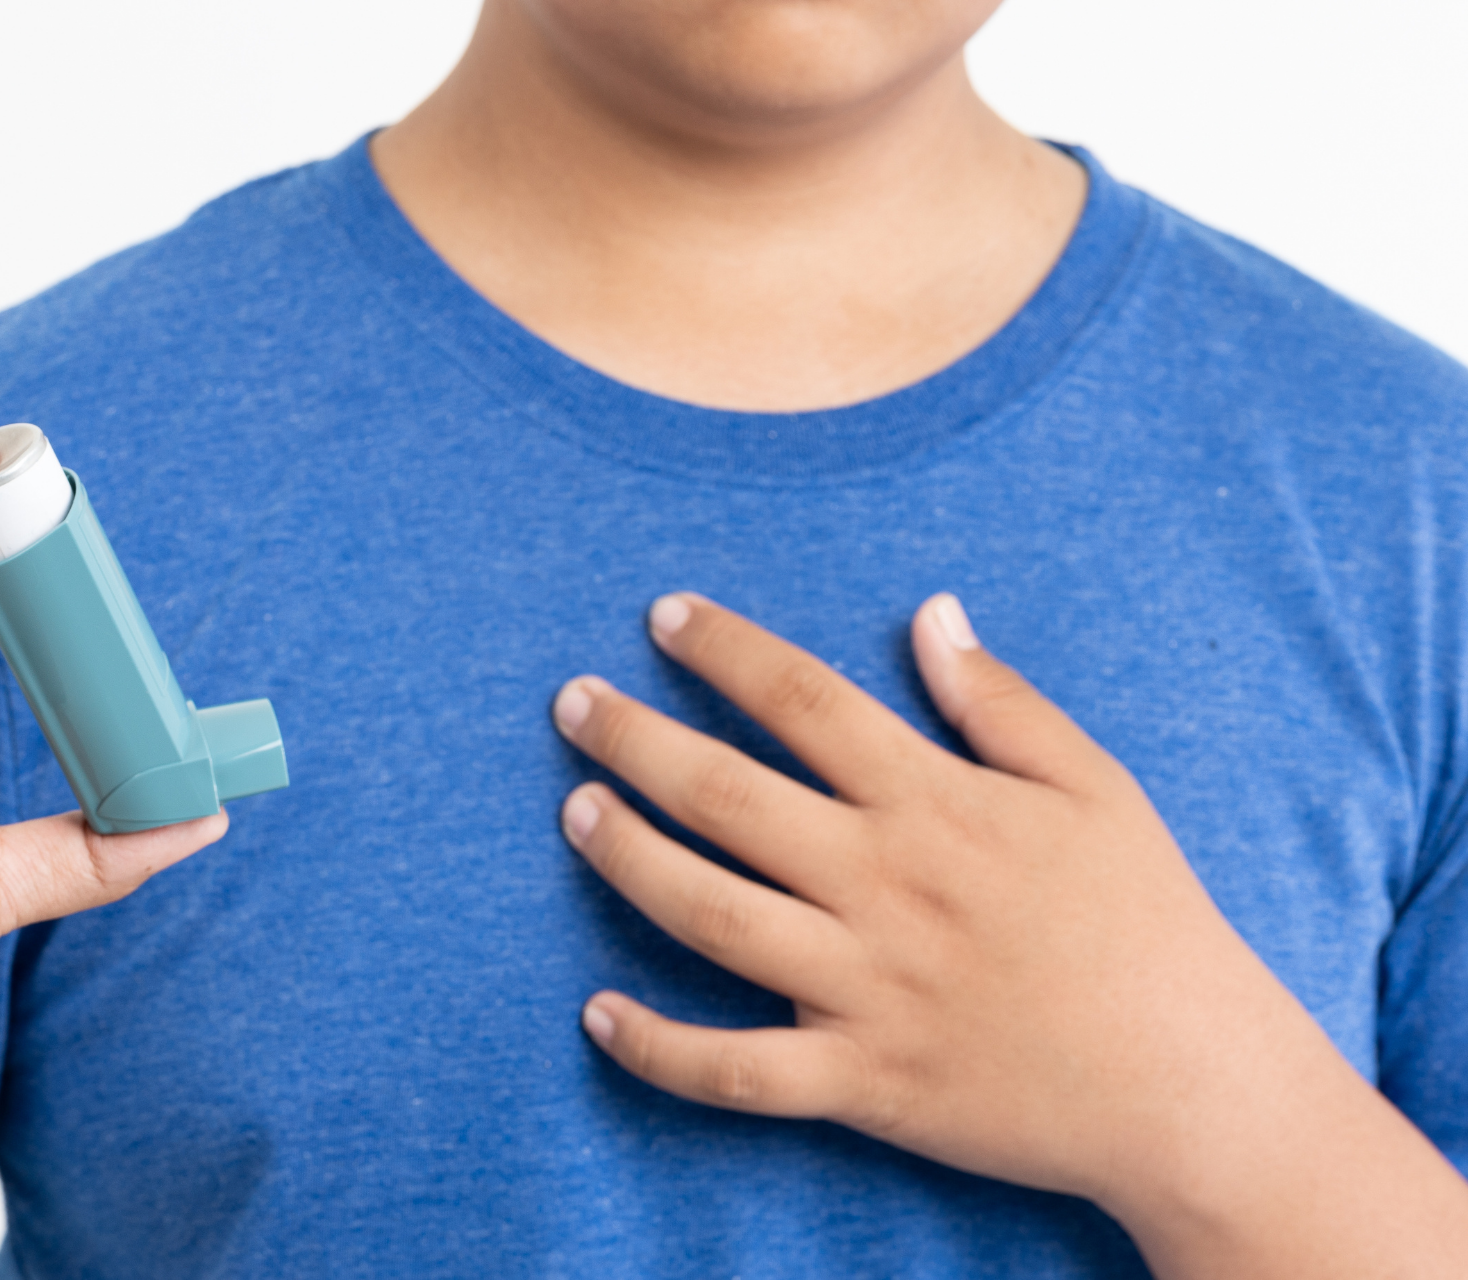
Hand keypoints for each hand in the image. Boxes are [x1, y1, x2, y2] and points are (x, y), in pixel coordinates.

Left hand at [553, 592, 1467, 1278]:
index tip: (662, 615)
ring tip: (576, 813)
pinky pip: (736, 1071)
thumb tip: (931, 611)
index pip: (803, 699)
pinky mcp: (861, 1082)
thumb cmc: (1148, 922)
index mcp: (936, 803)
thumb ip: (1001, 700)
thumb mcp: (1095, 785)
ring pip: (710, 918)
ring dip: (630, 862)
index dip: (723, 648)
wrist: (1194, 1083)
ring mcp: (864, 988)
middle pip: (727, 796)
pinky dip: (659, 1049)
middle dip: (637, 740)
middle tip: (572, 704)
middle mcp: (884, 885)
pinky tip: (596, 1015)